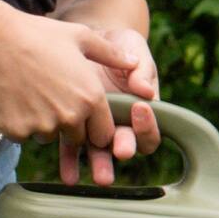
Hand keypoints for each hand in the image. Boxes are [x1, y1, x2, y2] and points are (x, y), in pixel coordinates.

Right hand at [0, 10, 158, 183]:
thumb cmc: (41, 35)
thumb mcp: (82, 37)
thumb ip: (112, 54)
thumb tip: (134, 62)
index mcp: (91, 98)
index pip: (104, 134)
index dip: (96, 127)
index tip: (86, 117)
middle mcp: (70, 117)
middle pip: (78, 138)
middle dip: (71, 126)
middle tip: (55, 99)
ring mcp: (41, 126)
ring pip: (49, 137)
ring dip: (45, 125)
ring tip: (34, 94)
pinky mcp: (15, 130)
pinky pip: (23, 136)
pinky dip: (20, 124)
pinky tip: (16, 99)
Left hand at [55, 21, 160, 187]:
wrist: (86, 40)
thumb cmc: (118, 45)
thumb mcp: (132, 49)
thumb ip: (141, 69)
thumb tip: (147, 91)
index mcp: (141, 107)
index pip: (150, 127)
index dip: (148, 123)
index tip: (140, 107)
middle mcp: (121, 122)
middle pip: (127, 144)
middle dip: (125, 148)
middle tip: (121, 151)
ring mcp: (96, 127)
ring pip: (100, 152)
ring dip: (100, 165)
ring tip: (98, 177)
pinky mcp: (73, 126)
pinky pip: (71, 148)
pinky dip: (69, 163)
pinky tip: (67, 175)